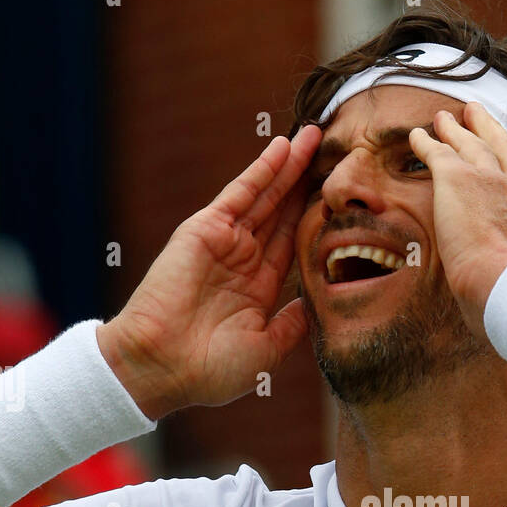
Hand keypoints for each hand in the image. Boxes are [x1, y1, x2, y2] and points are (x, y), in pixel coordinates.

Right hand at [97, 124, 322, 417]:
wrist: (161, 367)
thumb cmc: (210, 371)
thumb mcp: (266, 351)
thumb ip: (293, 324)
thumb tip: (317, 303)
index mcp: (259, 290)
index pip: (295, 245)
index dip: (317, 220)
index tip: (345, 199)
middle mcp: (243, 261)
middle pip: (283, 213)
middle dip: (307, 183)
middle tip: (337, 151)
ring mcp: (225, 243)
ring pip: (266, 196)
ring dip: (290, 166)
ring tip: (316, 135)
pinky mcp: (206, 229)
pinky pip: (240, 193)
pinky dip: (262, 169)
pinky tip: (284, 147)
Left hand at [409, 103, 506, 336]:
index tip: (505, 159)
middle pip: (502, 149)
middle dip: (488, 129)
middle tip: (477, 114)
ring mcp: (488, 180)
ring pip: (470, 144)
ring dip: (456, 129)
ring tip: (445, 117)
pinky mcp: (458, 179)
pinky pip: (437, 152)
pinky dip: (426, 142)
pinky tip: (416, 136)